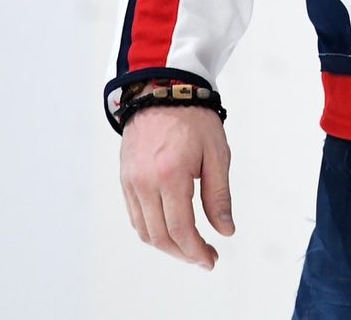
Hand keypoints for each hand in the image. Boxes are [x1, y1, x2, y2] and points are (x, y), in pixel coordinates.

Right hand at [119, 106, 234, 269]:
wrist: (162, 91)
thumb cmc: (195, 119)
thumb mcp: (217, 155)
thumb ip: (219, 196)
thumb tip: (225, 230)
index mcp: (171, 176)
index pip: (181, 229)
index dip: (196, 252)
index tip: (211, 260)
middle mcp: (145, 183)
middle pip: (160, 236)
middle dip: (183, 253)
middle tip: (204, 258)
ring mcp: (131, 182)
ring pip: (144, 231)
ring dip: (167, 246)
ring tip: (190, 247)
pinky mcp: (125, 179)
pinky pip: (135, 216)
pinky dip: (151, 230)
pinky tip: (170, 230)